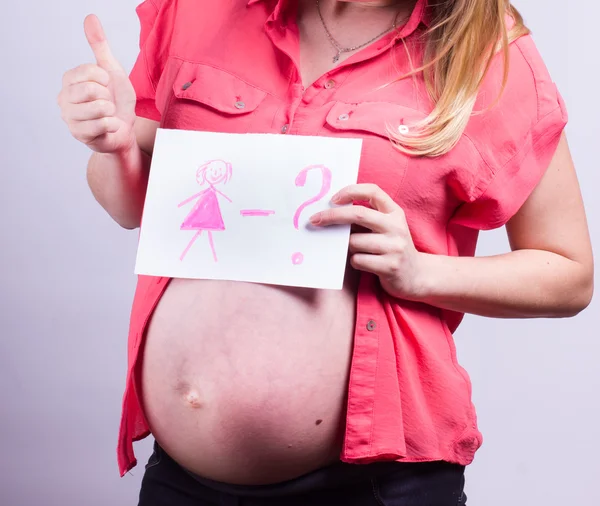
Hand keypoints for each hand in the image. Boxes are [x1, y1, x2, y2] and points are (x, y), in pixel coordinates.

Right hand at [57, 15, 136, 153]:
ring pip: (98, 108)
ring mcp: (69, 118)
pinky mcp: (79, 135)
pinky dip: (112, 125)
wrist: (124, 130)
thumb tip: (90, 17)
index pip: (90, 71)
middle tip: (107, 103)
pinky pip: (103, 125)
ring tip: (107, 115)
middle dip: (108, 97)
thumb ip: (100, 46)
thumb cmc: (117, 101)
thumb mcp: (112, 71)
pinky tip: (108, 127)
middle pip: (92, 90)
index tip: (106, 85)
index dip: (105, 79)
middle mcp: (64, 98)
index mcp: (69, 80)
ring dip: (111, 112)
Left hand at [309, 184, 426, 299]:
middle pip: (358, 214)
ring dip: (346, 246)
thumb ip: (366, 218)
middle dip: (332, 216)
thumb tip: (330, 212)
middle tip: (314, 220)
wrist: (416, 276)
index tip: (332, 199)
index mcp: (394, 212)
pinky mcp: (390, 266)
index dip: (351, 191)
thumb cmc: (392, 248)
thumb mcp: (386, 227)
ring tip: (354, 250)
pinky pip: (358, 260)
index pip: (373, 191)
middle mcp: (396, 227)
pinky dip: (354, 261)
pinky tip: (364, 263)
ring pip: (354, 241)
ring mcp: (395, 247)